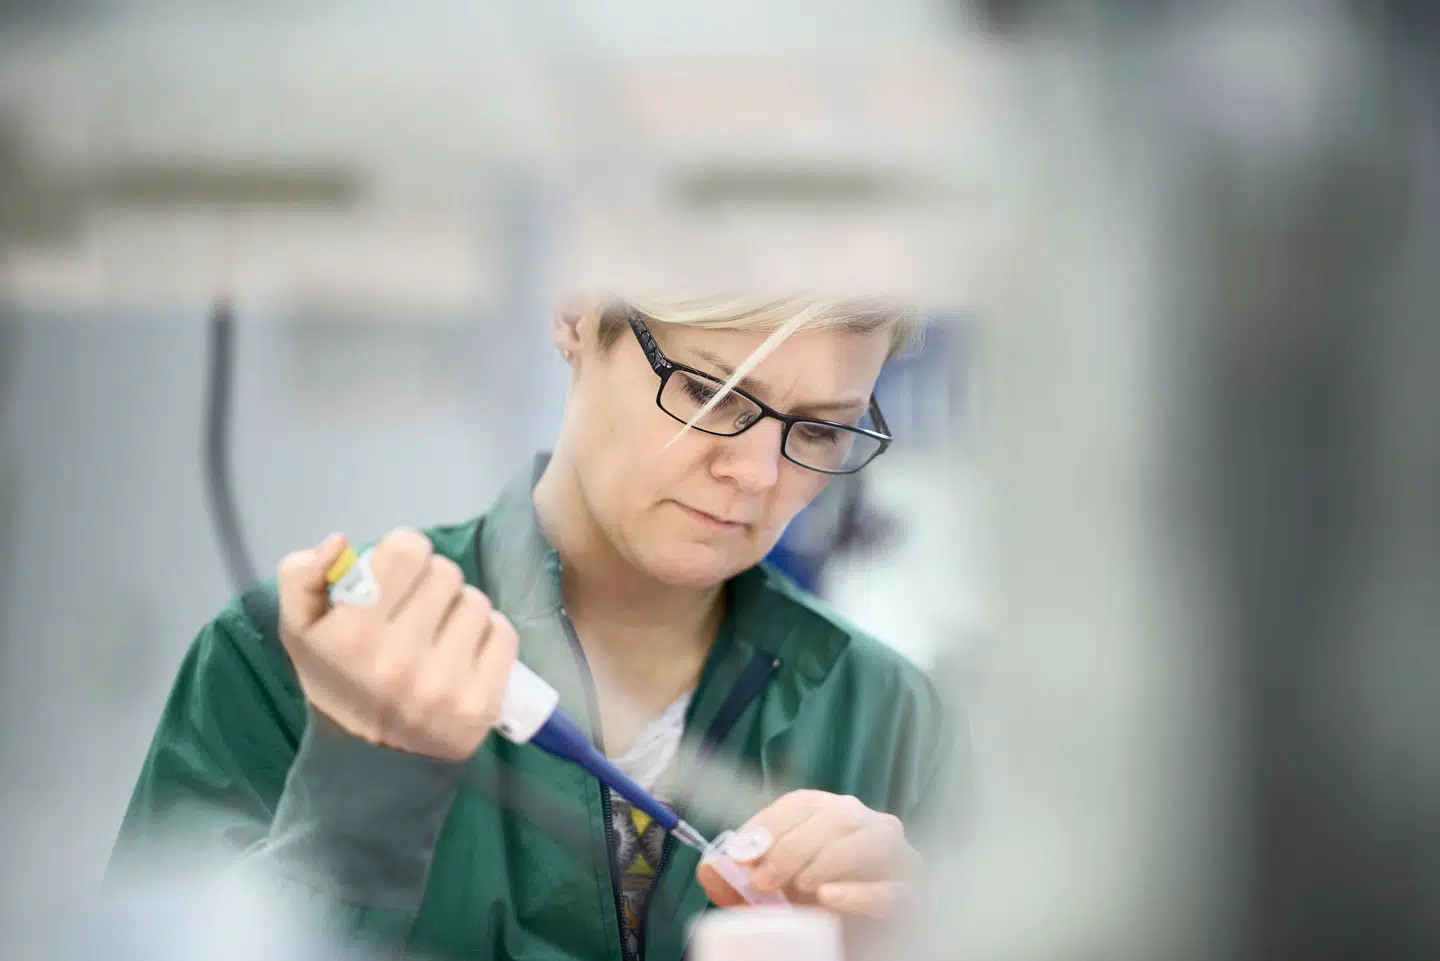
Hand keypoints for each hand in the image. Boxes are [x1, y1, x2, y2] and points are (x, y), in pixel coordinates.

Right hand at [276, 528, 518, 760]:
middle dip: (431, 583)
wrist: (368, 760)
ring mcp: (445, 685)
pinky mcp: (481, 704)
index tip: (396, 575)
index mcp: (355, 634)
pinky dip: (487, 635)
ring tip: (437, 634)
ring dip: (459, 610)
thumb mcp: (300, 630)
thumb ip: (301, 576)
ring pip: (476, 602)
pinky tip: (462, 652)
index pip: (408, 550)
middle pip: (446, 573)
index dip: (403, 554)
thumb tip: (340, 540)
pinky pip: (504, 634)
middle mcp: (400, 660)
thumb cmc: (337, 682)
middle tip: (416, 609)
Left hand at [696, 790, 917, 918]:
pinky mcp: (914, 896)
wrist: (841, 944)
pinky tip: (830, 898)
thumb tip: (709, 867)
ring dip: (830, 859)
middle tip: (762, 880)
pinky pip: (896, 888)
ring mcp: (898, 859)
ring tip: (801, 887)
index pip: (803, 803)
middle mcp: (868, 827)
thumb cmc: (806, 912)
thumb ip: (734, 883)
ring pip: (875, 839)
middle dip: (794, 845)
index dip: (771, 825)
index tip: (743, 854)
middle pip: (839, 815)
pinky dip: (861, 892)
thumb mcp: (763, 899)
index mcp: (831, 816)